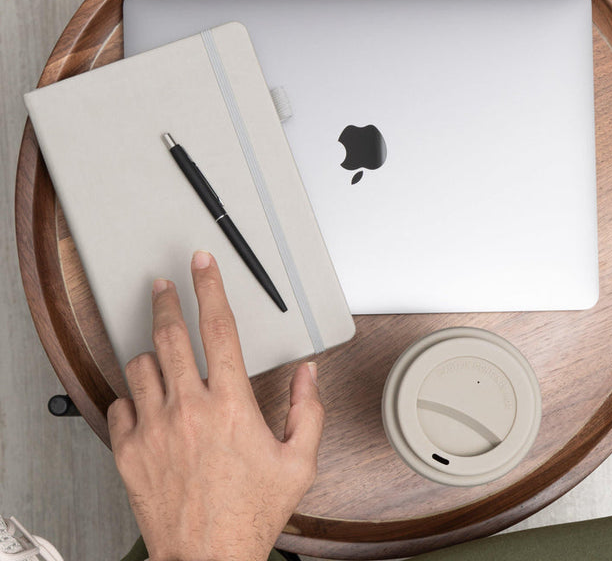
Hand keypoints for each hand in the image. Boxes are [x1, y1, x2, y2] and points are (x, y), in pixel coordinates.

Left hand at [107, 250, 323, 560]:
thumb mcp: (298, 462)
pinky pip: (120, 405)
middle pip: (170, 334)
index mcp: (230, 404)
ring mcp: (153, 428)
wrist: (207, 558)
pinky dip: (131, 397)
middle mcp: (188, 408)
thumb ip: (307, 410)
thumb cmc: (250, 513)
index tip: (203, 265)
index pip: (219, 328)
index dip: (211, 287)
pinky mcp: (128, 451)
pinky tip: (145, 403)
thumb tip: (307, 374)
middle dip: (166, 300)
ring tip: (159, 357)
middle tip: (164, 286)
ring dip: (149, 354)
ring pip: (139, 365)